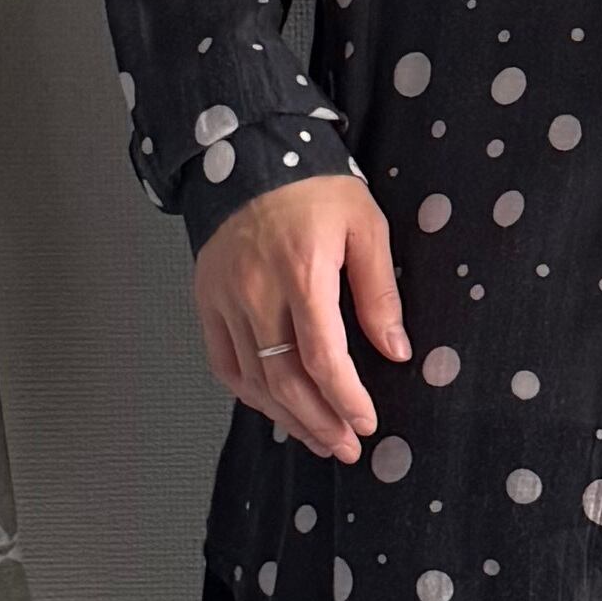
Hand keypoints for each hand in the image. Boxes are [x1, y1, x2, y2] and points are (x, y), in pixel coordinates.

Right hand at [194, 171, 410, 461]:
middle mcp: (256, 292)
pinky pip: (224, 363)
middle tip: (346, 446)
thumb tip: (395, 350)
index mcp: (302, 272)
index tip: (367, 422)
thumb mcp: (365, 226)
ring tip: (318, 438)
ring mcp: (225, 299)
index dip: (345, 398)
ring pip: (253, 380)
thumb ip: (379, 292)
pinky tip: (275, 409)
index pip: (322, 357)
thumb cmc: (313, 187)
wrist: (248, 154)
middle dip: (319, 422)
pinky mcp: (206, 300)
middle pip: (285, 379)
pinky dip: (250, 394)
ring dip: (287, 418)